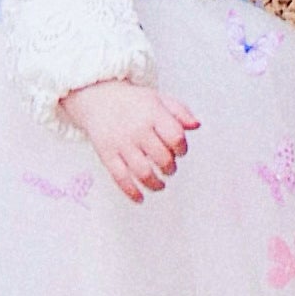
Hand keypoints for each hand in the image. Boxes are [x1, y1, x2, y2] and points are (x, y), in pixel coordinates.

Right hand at [60, 77, 201, 202]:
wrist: (98, 97)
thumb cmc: (132, 102)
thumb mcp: (159, 99)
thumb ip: (180, 112)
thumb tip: (196, 125)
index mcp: (152, 113)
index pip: (175, 136)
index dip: (182, 148)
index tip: (180, 151)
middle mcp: (137, 128)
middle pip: (161, 157)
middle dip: (170, 168)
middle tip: (169, 168)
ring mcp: (121, 143)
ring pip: (142, 172)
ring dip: (155, 184)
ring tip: (159, 184)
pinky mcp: (107, 154)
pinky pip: (120, 178)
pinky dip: (132, 192)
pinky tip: (140, 198)